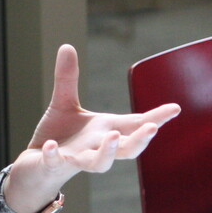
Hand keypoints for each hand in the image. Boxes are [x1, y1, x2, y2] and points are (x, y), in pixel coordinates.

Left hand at [3, 44, 179, 212]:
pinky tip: (50, 145)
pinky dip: (53, 155)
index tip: (175, 108)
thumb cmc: (59, 136)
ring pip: (98, 163)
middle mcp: (96, 147)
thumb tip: (67, 45)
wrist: (36, 166)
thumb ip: (68, 78)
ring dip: (107, 152)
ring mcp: (76, 159)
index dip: (156, 118)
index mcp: (104, 130)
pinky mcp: (53, 165)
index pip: (135, 125)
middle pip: (126, 150)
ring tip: (113, 136)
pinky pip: (55, 162)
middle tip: (152, 128)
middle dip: (140, 140)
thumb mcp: (64, 103)